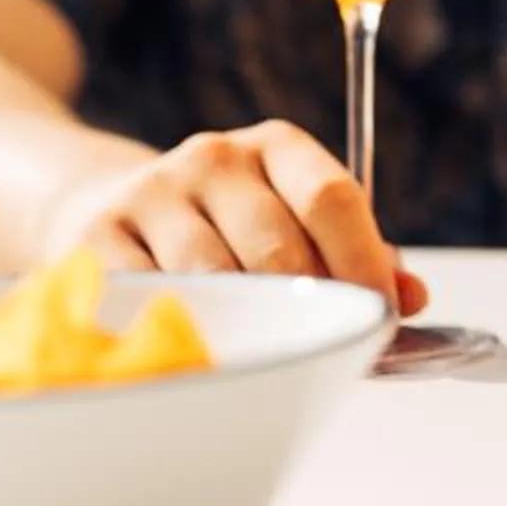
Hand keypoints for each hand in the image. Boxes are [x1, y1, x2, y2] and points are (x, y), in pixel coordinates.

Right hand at [38, 121, 428, 315]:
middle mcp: (213, 157)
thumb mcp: (290, 219)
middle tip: (324, 350)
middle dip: (310, 307)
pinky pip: (152, 299)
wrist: (104, 207)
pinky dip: (183, 331)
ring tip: (265, 359)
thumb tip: (410, 296)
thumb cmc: (224, 229)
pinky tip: (200, 348)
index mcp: (276, 146)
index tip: (383, 313)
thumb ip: (354, 254)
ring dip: (249, 328)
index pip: (331, 196)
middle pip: (277, 246)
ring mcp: (151, 192)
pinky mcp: (96, 236)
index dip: (363, 261)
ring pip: (215, 279)